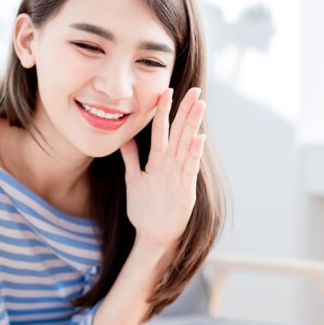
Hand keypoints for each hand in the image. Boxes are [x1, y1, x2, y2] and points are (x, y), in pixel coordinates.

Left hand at [119, 87, 205, 248]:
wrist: (153, 234)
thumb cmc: (145, 208)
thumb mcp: (134, 179)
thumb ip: (131, 158)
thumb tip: (123, 138)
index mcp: (159, 160)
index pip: (162, 129)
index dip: (163, 110)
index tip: (166, 90)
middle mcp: (171, 164)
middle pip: (179, 132)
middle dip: (186, 110)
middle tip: (195, 90)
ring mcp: (179, 174)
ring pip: (187, 144)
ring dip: (193, 124)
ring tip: (200, 105)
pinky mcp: (185, 188)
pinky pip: (190, 168)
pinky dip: (194, 153)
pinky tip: (200, 138)